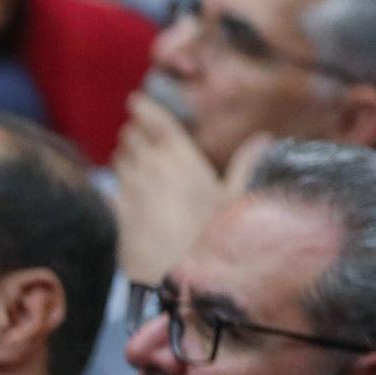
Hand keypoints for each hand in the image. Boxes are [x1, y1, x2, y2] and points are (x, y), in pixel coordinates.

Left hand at [110, 93, 229, 285]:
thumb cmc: (214, 234)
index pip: (157, 122)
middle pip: (133, 138)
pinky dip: (116, 179)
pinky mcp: (117, 213)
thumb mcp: (237, 198)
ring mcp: (130, 191)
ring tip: (129, 151)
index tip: (136, 100)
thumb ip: (246, 165)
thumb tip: (263, 138)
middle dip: (134, 131)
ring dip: (124, 153)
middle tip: (136, 128)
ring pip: (120, 160)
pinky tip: (121, 183)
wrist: (176, 275)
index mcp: (181, 158)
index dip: (144, 108)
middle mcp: (151, 169)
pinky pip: (111, 186)